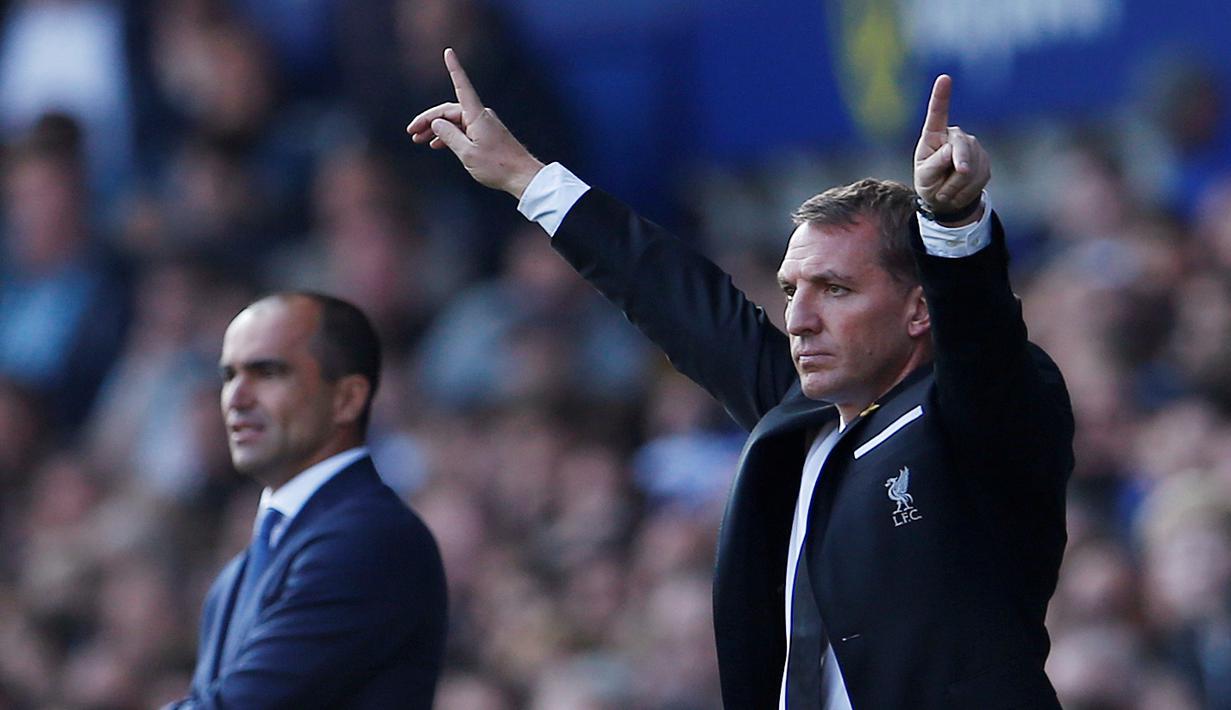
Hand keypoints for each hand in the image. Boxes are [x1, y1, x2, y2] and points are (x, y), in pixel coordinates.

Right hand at [406, 48, 544, 198]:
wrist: (522, 177)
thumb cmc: (497, 166)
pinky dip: (449, 135)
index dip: (454, 68)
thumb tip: (437, 123)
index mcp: (476, 115)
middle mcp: (480, 115)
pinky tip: (437, 144)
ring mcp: (484, 124)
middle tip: (411, 132)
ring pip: (454, 121)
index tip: (448, 51)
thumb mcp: (467, 153)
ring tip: (419, 140)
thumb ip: (449, 136)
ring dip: (437, 129)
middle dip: (428, 120)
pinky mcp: (486, 134)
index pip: (462, 86)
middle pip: (449, 111)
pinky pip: (462, 129)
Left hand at [913, 75, 989, 223]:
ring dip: (957, 186)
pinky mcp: (984, 161)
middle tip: (950, 183)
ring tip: (945, 192)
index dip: (941, 96)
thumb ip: (934, 164)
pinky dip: (966, 191)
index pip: (938, 114)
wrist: (945, 198)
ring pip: (971, 166)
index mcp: (934, 135)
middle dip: (959, 165)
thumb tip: (951, 152)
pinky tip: (958, 192)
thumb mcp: (924, 176)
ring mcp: (972, 147)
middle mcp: (955, 136)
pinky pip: (979, 177)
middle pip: (962, 146)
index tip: (944, 78)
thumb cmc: (928, 182)